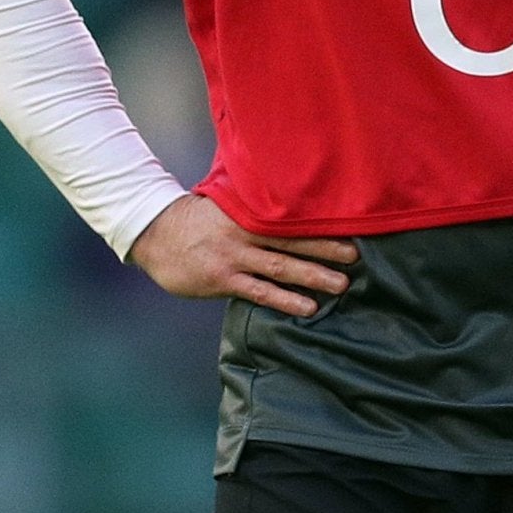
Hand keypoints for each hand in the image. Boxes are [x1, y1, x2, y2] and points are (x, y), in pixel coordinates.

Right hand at [127, 193, 357, 318]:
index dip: (320, 222)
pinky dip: (285, 300)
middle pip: (293, 240)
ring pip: (281, 267)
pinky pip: (259, 292)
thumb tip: (292, 205)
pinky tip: (307, 308)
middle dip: (326, 248)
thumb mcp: (228, 204)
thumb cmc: (198, 219)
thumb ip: (256, 208)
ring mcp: (234, 258)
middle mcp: (246, 233)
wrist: (155, 233)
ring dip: (313, 276)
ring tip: (342, 285)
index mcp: (250, 212)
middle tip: (357, 256)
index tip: (350, 224)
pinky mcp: (223, 280)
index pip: (292, 217)